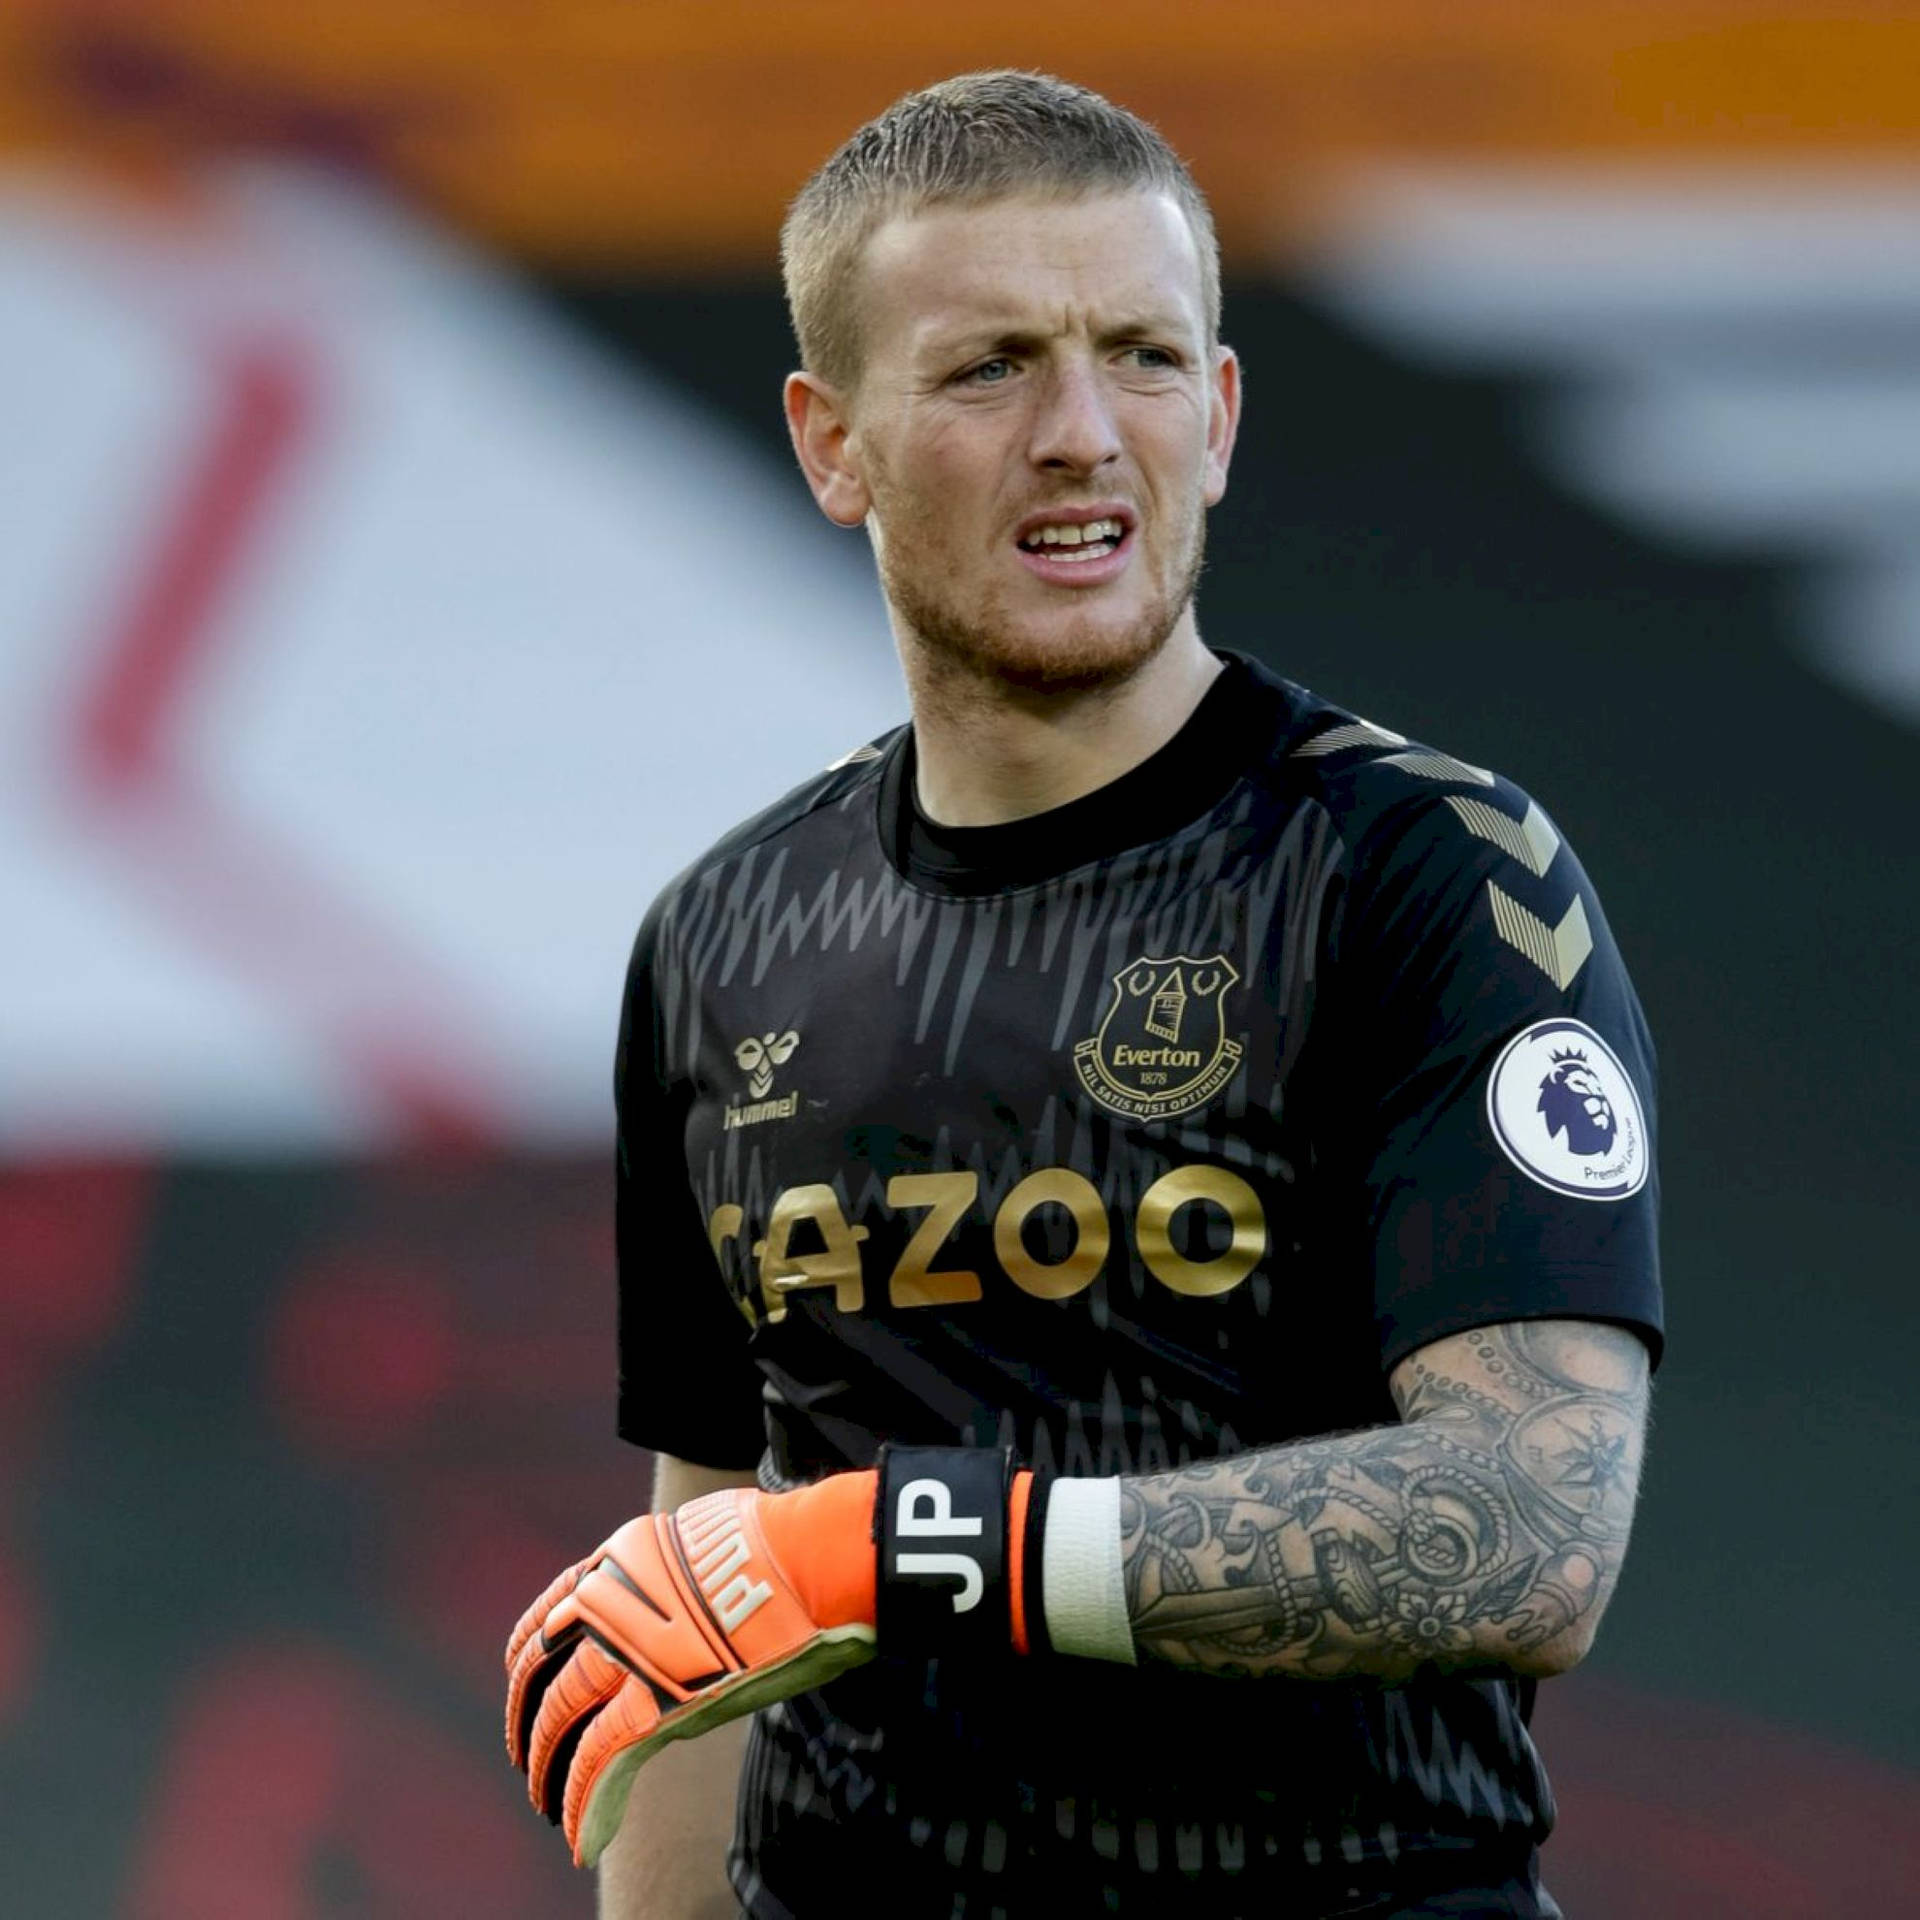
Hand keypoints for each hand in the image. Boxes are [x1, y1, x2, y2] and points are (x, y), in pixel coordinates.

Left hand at [505, 1448, 1025, 1865]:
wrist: (803, 1561)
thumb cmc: (777, 1543)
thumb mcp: (701, 1538)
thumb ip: (671, 1572)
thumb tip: (682, 1595)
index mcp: (614, 1559)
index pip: (548, 1611)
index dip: (527, 1654)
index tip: (521, 1679)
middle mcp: (604, 1602)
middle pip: (540, 1671)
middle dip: (529, 1721)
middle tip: (524, 1756)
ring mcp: (625, 1652)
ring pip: (558, 1720)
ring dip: (545, 1767)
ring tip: (543, 1801)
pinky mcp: (655, 1702)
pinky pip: (600, 1762)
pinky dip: (583, 1801)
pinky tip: (580, 1837)